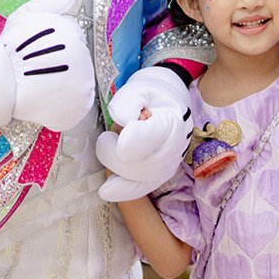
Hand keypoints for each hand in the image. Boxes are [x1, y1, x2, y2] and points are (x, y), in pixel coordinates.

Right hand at [0, 0, 94, 131]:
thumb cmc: (9, 48)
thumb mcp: (25, 17)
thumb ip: (49, 2)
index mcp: (72, 33)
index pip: (73, 38)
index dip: (55, 46)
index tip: (40, 52)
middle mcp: (83, 55)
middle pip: (79, 58)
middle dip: (62, 62)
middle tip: (40, 67)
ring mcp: (84, 81)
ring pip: (80, 79)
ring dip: (65, 81)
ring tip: (43, 82)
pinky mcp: (80, 103)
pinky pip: (80, 101)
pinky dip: (68, 101)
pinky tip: (50, 97)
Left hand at [97, 66, 192, 200]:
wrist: (167, 107)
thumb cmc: (151, 98)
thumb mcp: (140, 89)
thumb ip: (128, 102)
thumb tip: (122, 122)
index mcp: (172, 123)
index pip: (150, 138)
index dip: (131, 138)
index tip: (121, 128)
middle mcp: (172, 150)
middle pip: (138, 165)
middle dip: (113, 152)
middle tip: (109, 134)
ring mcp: (166, 167)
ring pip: (135, 180)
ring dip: (114, 165)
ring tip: (116, 145)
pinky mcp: (156, 178)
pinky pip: (137, 190)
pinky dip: (120, 190)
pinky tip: (106, 190)